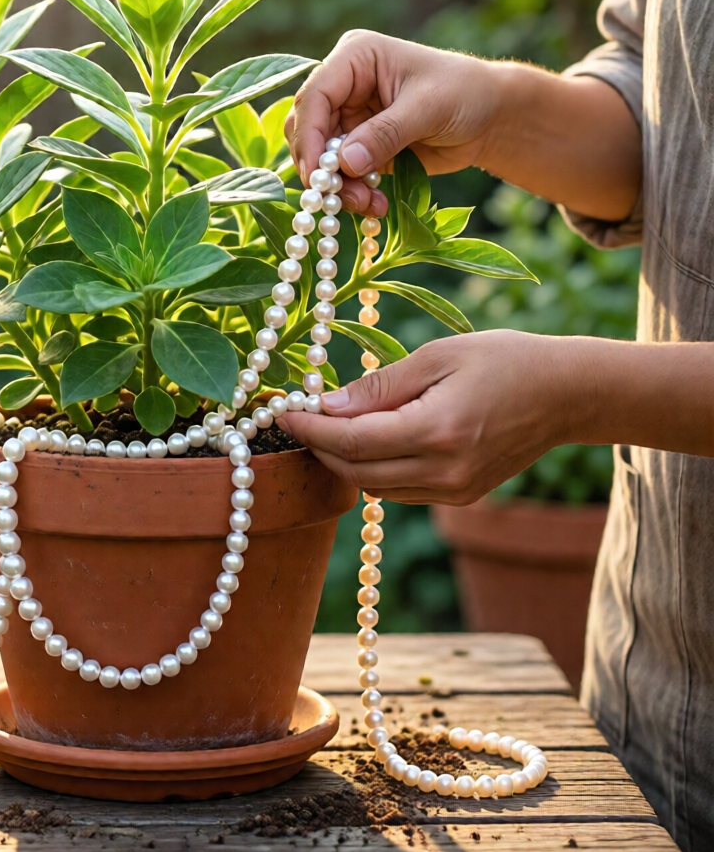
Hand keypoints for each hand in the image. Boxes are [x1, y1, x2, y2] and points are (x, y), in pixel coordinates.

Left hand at [280, 331, 586, 504]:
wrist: (568, 394)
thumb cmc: (505, 360)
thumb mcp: (439, 355)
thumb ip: (380, 386)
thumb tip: (328, 406)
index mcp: (438, 431)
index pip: (353, 442)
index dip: (311, 430)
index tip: (283, 412)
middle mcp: (445, 471)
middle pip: (356, 471)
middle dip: (320, 446)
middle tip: (299, 417)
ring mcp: (455, 490)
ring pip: (374, 486)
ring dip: (344, 460)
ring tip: (331, 424)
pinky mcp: (461, 495)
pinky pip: (399, 490)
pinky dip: (374, 468)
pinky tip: (370, 438)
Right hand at [285, 31, 503, 215]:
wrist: (489, 117)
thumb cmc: (464, 92)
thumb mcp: (427, 107)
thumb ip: (385, 133)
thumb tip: (344, 162)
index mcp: (355, 58)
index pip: (314, 96)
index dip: (309, 136)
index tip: (318, 174)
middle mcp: (344, 87)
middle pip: (308, 131)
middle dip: (322, 169)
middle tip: (339, 199)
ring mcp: (349, 119)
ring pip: (321, 160)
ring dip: (339, 188)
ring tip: (368, 205)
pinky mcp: (359, 148)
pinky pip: (341, 176)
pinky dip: (353, 194)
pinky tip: (375, 206)